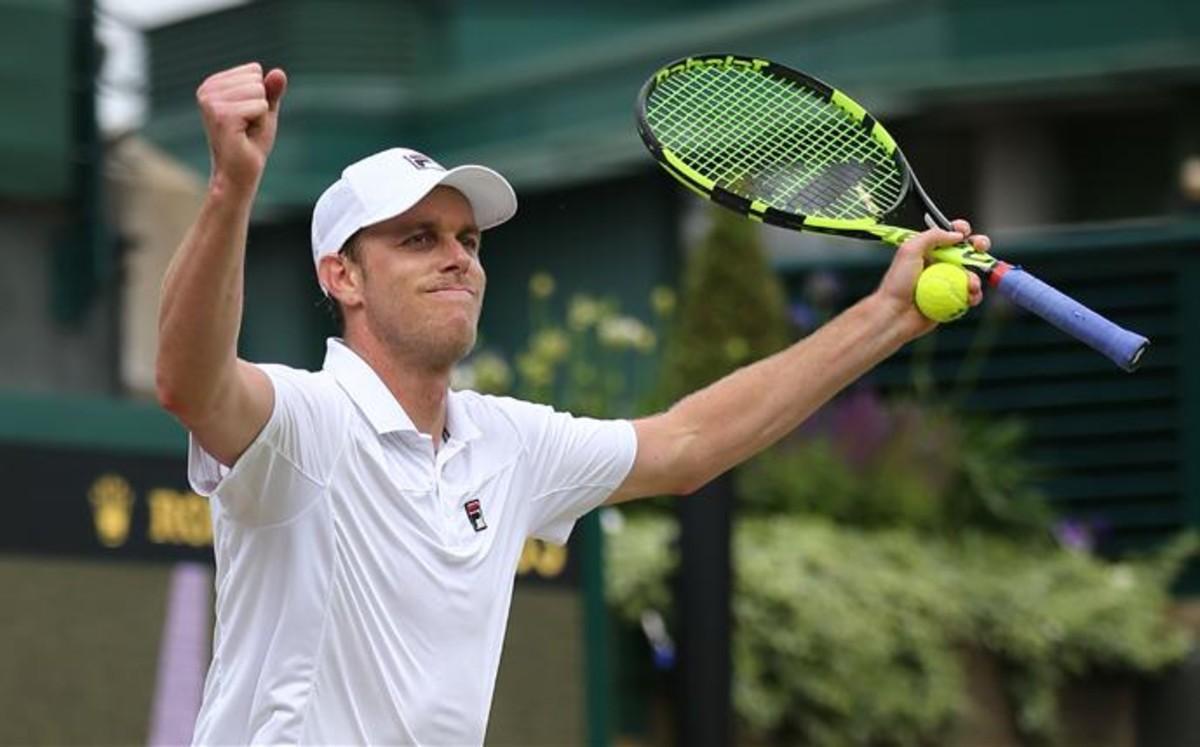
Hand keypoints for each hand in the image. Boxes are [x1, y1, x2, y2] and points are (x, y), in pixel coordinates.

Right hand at [196, 62, 287, 193]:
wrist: (239, 173)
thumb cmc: (250, 143)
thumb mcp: (264, 111)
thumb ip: (271, 90)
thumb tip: (279, 72)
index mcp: (212, 84)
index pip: (254, 70)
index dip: (260, 96)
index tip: (247, 116)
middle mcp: (207, 90)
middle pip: (256, 79)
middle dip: (260, 105)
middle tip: (248, 126)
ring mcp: (212, 103)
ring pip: (258, 92)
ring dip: (260, 115)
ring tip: (245, 130)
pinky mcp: (222, 116)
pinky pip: (259, 106)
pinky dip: (260, 122)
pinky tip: (245, 135)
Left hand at [875, 218, 990, 338]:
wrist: (894, 315)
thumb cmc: (896, 284)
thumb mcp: (909, 250)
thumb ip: (932, 236)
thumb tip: (956, 235)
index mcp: (929, 251)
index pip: (950, 235)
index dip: (961, 230)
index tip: (964, 232)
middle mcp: (940, 265)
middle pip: (967, 252)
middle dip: (979, 247)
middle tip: (980, 248)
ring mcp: (948, 284)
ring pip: (972, 274)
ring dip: (976, 276)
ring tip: (970, 284)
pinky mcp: (952, 301)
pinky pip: (970, 296)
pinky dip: (975, 295)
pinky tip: (970, 298)